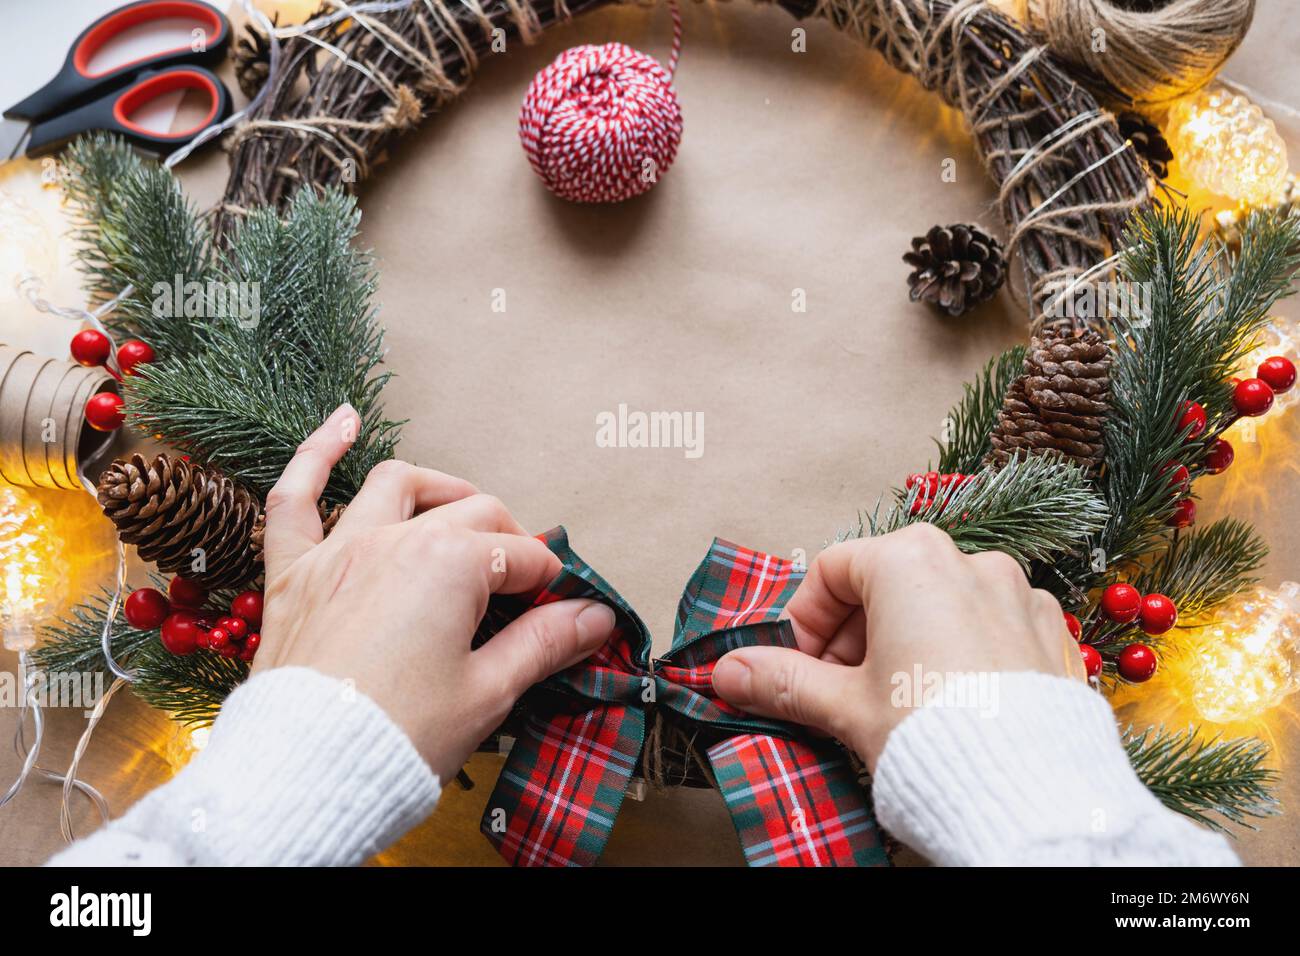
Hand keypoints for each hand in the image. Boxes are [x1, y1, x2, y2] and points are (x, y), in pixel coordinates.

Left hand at [252, 403, 617, 780]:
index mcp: (450, 564)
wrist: (306, 777)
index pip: (522, 558)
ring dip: (437, 486)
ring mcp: (338, 551)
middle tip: (523, 584)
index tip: (564, 613)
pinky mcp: (292, 574)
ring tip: (462, 503)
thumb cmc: (398, 738)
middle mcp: (394, 540)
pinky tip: (341, 422)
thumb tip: (596, 618)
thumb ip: (544, 643)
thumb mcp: (488, 692)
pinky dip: (316, 454)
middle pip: (472, 516)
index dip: (551, 586)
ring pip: (395, 486)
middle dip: (508, 541)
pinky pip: (293, 497)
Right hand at [711, 523, 1082, 770]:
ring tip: (897, 702)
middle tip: (840, 691)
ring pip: (942, 604)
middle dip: (854, 636)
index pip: (832, 570)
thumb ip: (783, 680)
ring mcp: (1019, 595)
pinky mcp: (1051, 633)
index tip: (800, 666)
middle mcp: (970, 561)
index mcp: (911, 560)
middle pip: (888, 583)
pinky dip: (962, 652)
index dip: (805, 620)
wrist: (1029, 793)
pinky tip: (952, 702)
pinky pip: (991, 627)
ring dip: (908, 642)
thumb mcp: (843, 705)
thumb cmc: (932, 735)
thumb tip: (729, 672)